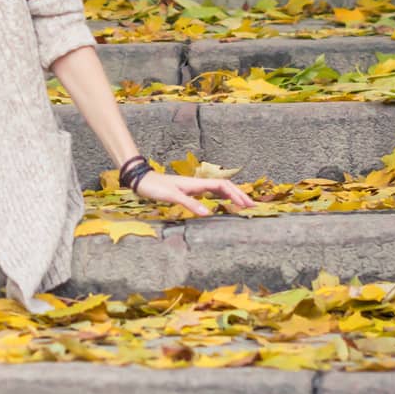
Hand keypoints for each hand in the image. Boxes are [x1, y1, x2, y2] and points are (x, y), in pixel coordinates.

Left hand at [132, 170, 256, 217]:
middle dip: (239, 194)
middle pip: (225, 186)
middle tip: (252, 206)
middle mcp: (198, 183)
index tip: (246, 204)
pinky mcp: (189, 190)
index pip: (223, 186)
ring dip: (232, 195)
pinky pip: (211, 192)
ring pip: (219, 188)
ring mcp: (194, 186)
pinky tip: (223, 202)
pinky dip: (221, 196)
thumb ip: (189, 204)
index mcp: (197, 183)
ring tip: (243, 204)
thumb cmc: (155, 187)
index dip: (236, 194)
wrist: (142, 180)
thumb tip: (208, 213)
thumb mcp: (172, 196)